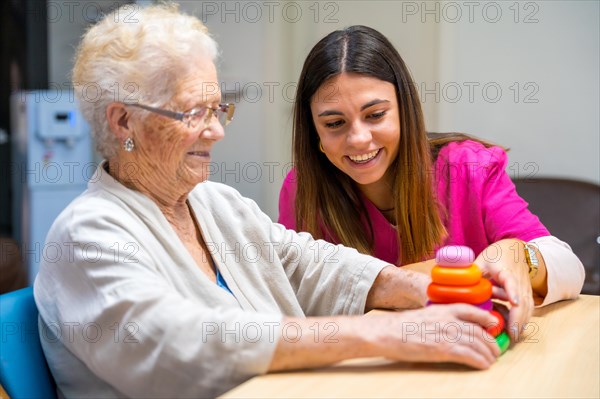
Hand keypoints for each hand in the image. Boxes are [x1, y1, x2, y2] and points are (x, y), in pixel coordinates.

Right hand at [369, 304, 500, 368]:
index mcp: (443, 309)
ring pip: (477, 343)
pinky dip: (480, 361)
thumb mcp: (425, 315)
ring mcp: (447, 334)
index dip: (485, 318)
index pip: (471, 310)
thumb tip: (453, 328)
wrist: (388, 333)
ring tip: (492, 359)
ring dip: (488, 353)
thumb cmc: (401, 326)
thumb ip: (440, 319)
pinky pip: (470, 355)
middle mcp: (448, 319)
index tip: (493, 324)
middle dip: (490, 341)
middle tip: (495, 349)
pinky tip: (484, 365)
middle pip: (478, 330)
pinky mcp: (444, 349)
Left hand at [475, 240, 534, 342]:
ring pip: (528, 306)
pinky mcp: (527, 293)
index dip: (512, 292)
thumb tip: (455, 284)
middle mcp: (519, 280)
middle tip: (511, 334)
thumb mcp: (481, 261)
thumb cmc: (496, 255)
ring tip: (514, 336)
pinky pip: (529, 307)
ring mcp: (525, 287)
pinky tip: (518, 330)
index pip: (511, 281)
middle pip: (523, 300)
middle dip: (518, 318)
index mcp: (506, 271)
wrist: (514, 249)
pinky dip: (524, 319)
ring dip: (522, 322)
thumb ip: (472, 273)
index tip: (514, 302)